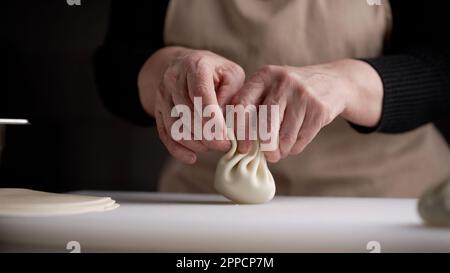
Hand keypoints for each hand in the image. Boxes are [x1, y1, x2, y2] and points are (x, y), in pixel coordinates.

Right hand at [138, 47, 244, 163]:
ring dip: (195, 143)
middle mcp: (174, 78)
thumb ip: (232, 96)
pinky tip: (192, 158)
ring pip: (175, 127)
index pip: (201, 96)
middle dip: (207, 136)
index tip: (225, 139)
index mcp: (196, 66)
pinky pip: (164, 133)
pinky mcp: (157, 108)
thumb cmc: (216, 72)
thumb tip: (226, 124)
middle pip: (187, 114)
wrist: (187, 64)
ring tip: (211, 147)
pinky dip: (177, 149)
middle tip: (224, 145)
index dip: (212, 121)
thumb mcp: (232, 75)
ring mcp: (162, 94)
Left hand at [232, 59, 382, 161]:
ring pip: (285, 136)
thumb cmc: (290, 92)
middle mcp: (283, 81)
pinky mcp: (319, 109)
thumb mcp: (270, 87)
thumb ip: (253, 106)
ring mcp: (303, 94)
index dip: (240, 129)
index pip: (243, 103)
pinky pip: (301, 139)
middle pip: (266, 124)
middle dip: (264, 146)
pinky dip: (294, 148)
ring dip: (280, 151)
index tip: (243, 148)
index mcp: (264, 75)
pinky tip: (292, 146)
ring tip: (278, 152)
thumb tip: (236, 141)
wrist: (332, 82)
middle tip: (265, 156)